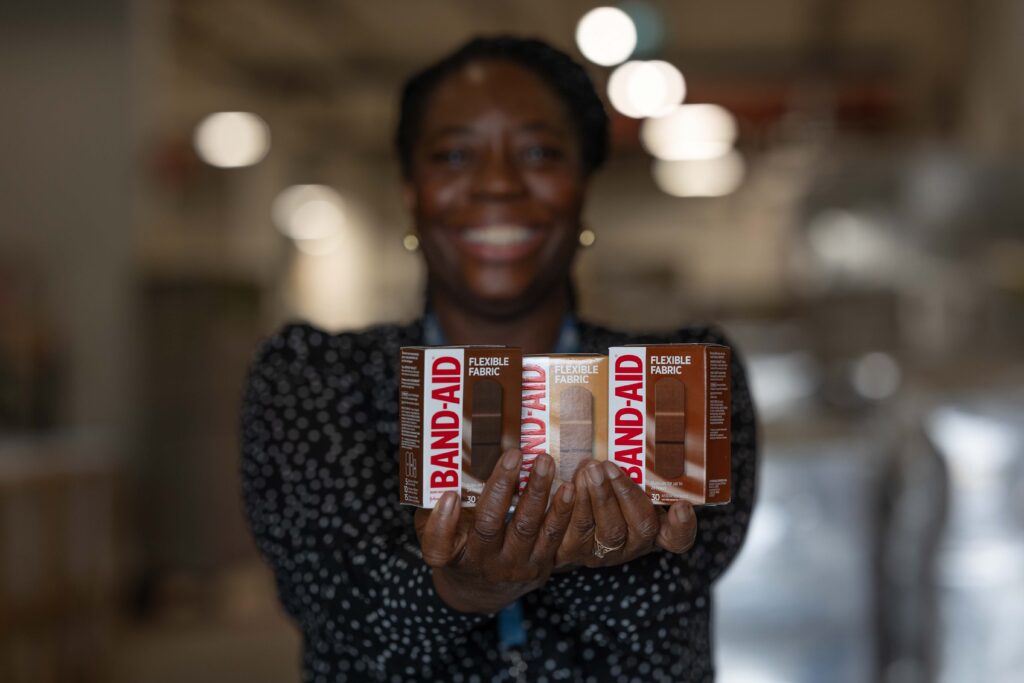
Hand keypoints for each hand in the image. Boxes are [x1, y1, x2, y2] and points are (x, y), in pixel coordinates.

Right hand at [414, 449, 574, 613]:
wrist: (484, 591)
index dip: (442, 524)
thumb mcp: (440, 538)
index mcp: (453, 557)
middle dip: (502, 487)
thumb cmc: (459, 551)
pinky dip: (562, 512)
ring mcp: (514, 567)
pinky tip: (568, 488)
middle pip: (490, 526)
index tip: (449, 496)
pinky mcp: (541, 567)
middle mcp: (483, 564)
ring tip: (545, 463)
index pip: (439, 546)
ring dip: (539, 493)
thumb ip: (436, 514)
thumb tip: (442, 474)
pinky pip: (555, 537)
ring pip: (528, 528)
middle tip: (514, 454)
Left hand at [555, 460, 696, 569]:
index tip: (682, 506)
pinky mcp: (573, 551)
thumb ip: (642, 469)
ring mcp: (603, 552)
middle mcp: (632, 546)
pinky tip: (566, 485)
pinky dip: (568, 507)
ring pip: (606, 531)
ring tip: (589, 470)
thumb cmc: (604, 485)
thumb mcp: (627, 478)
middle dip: (625, 494)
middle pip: (640, 528)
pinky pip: (571, 532)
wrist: (566, 509)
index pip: (678, 537)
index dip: (682, 526)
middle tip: (609, 466)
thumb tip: (647, 444)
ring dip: (597, 498)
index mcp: (654, 530)